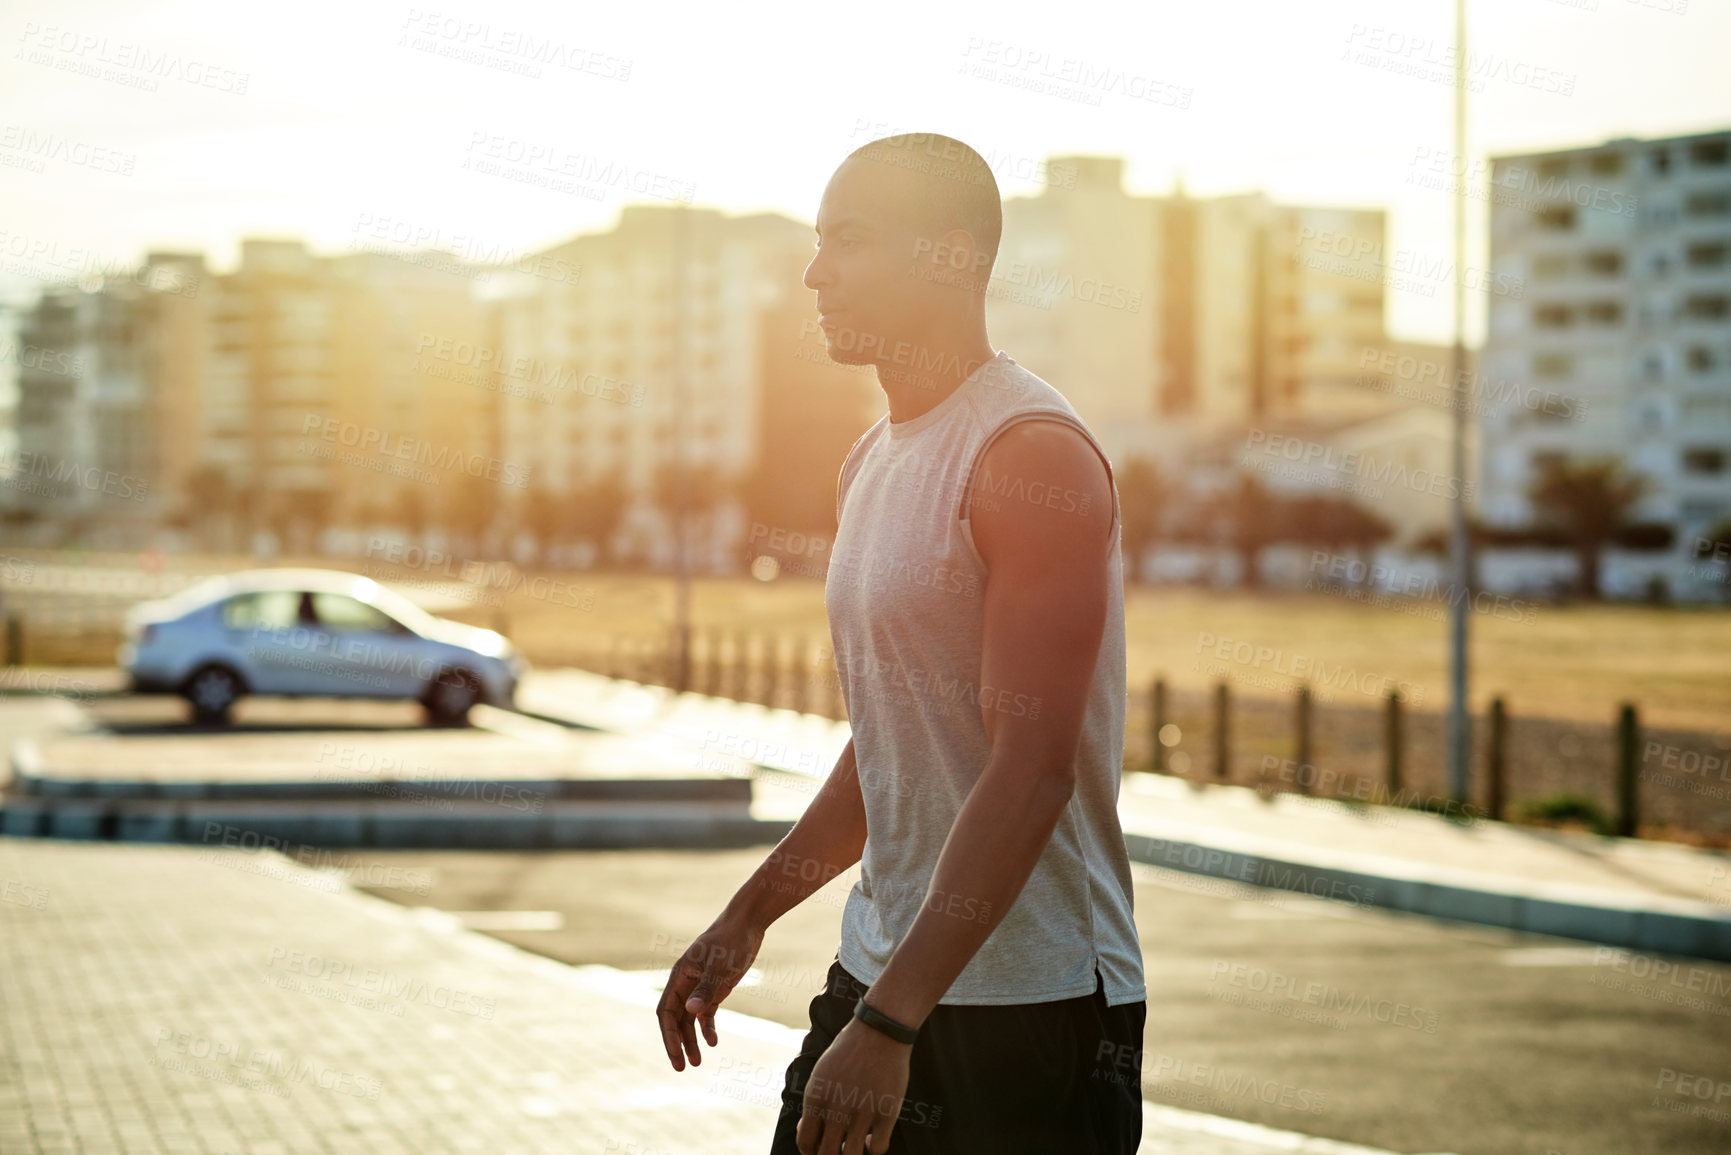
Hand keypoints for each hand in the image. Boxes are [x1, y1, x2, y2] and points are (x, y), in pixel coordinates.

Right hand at [655, 913, 763, 1070]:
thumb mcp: (720, 966)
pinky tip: (713, 1042)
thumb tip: (690, 1012)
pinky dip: (707, 1028)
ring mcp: (699, 986)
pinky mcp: (714, 987)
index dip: (668, 1036)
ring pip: (689, 1019)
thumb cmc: (731, 941)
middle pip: (676, 1020)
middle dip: (677, 1044)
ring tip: (697, 1062)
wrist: (747, 923)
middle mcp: (685, 984)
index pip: (666, 1012)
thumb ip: (706, 988)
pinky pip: (705, 1013)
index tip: (675, 1056)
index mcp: (679, 977)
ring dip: (692, 1040)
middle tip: (682, 1068)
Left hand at [797, 1019, 910, 1154]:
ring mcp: (863, 1111)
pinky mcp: (887, 1111)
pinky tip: (870, 1138)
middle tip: (836, 1151)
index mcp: (816, 1097)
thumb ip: (813, 1104)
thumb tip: (806, 1131)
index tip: (818, 1150)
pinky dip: (872, 1149)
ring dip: (850, 1154)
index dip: (810, 1153)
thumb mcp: (821, 1074)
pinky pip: (878, 1148)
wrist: (879, 1031)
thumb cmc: (848, 1052)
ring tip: (853, 1145)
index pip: (805, 1142)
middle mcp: (837, 1107)